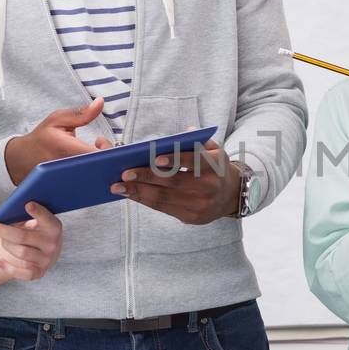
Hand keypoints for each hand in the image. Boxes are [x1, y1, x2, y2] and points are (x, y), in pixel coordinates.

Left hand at [0, 202, 63, 280]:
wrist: (45, 251)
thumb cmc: (35, 231)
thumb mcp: (34, 222)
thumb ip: (18, 217)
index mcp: (53, 227)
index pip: (46, 219)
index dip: (38, 212)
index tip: (27, 204)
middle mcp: (52, 244)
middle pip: (22, 236)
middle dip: (0, 229)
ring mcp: (46, 259)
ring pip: (20, 252)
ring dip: (6, 244)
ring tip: (3, 240)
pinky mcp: (39, 272)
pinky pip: (23, 273)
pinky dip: (10, 268)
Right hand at [4, 98, 112, 183]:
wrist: (23, 159)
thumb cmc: (42, 138)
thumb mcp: (58, 119)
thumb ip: (82, 113)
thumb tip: (100, 102)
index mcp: (68, 149)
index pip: (98, 154)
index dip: (108, 149)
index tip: (101, 141)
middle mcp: (71, 168)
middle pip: (101, 168)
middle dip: (108, 158)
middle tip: (99, 146)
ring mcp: (71, 179)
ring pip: (97, 177)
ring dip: (102, 167)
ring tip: (95, 155)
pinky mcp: (72, 186)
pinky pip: (90, 182)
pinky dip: (95, 174)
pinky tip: (92, 165)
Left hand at [112, 141, 240, 224]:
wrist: (230, 195)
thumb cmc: (213, 167)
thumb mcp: (212, 149)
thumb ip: (196, 141)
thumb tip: (183, 132)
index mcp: (216, 164)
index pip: (195, 160)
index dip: (176, 159)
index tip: (155, 157)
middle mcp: (210, 186)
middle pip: (174, 182)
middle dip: (147, 177)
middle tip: (125, 173)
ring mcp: (201, 204)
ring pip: (165, 198)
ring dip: (138, 192)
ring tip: (118, 186)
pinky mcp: (192, 218)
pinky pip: (163, 209)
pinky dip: (144, 200)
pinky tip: (130, 194)